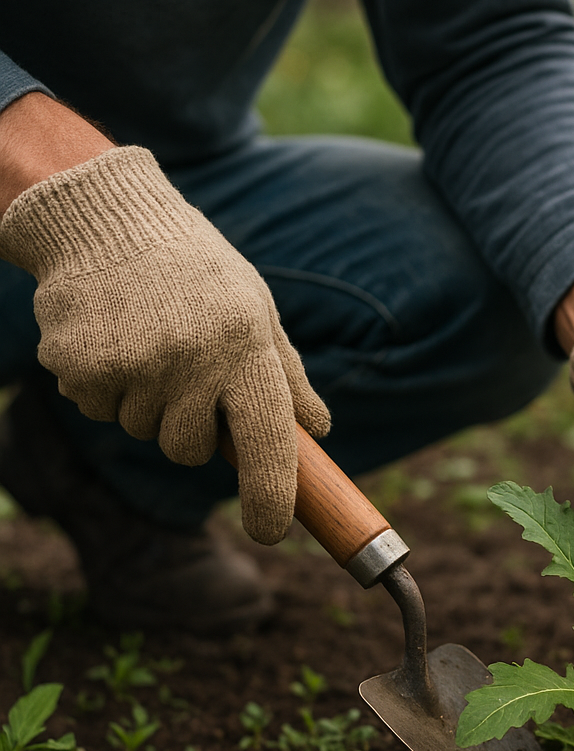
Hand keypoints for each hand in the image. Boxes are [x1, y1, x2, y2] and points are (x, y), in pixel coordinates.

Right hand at [0, 144, 330, 544]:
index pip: (267, 442)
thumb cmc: (198, 273)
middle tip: (185, 370)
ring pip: (142, 431)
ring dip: (146, 402)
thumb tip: (319, 433)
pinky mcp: (78, 365)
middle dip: (190, 427)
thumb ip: (287, 378)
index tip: (270, 531)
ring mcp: (132, 364)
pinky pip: (98, 409)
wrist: (108, 219)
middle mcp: (192, 361)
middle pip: (190, 451)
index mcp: (246, 348)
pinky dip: (104, 386)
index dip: (270, 496)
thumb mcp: (257, 313)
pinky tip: (111, 338)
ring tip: (147, 340)